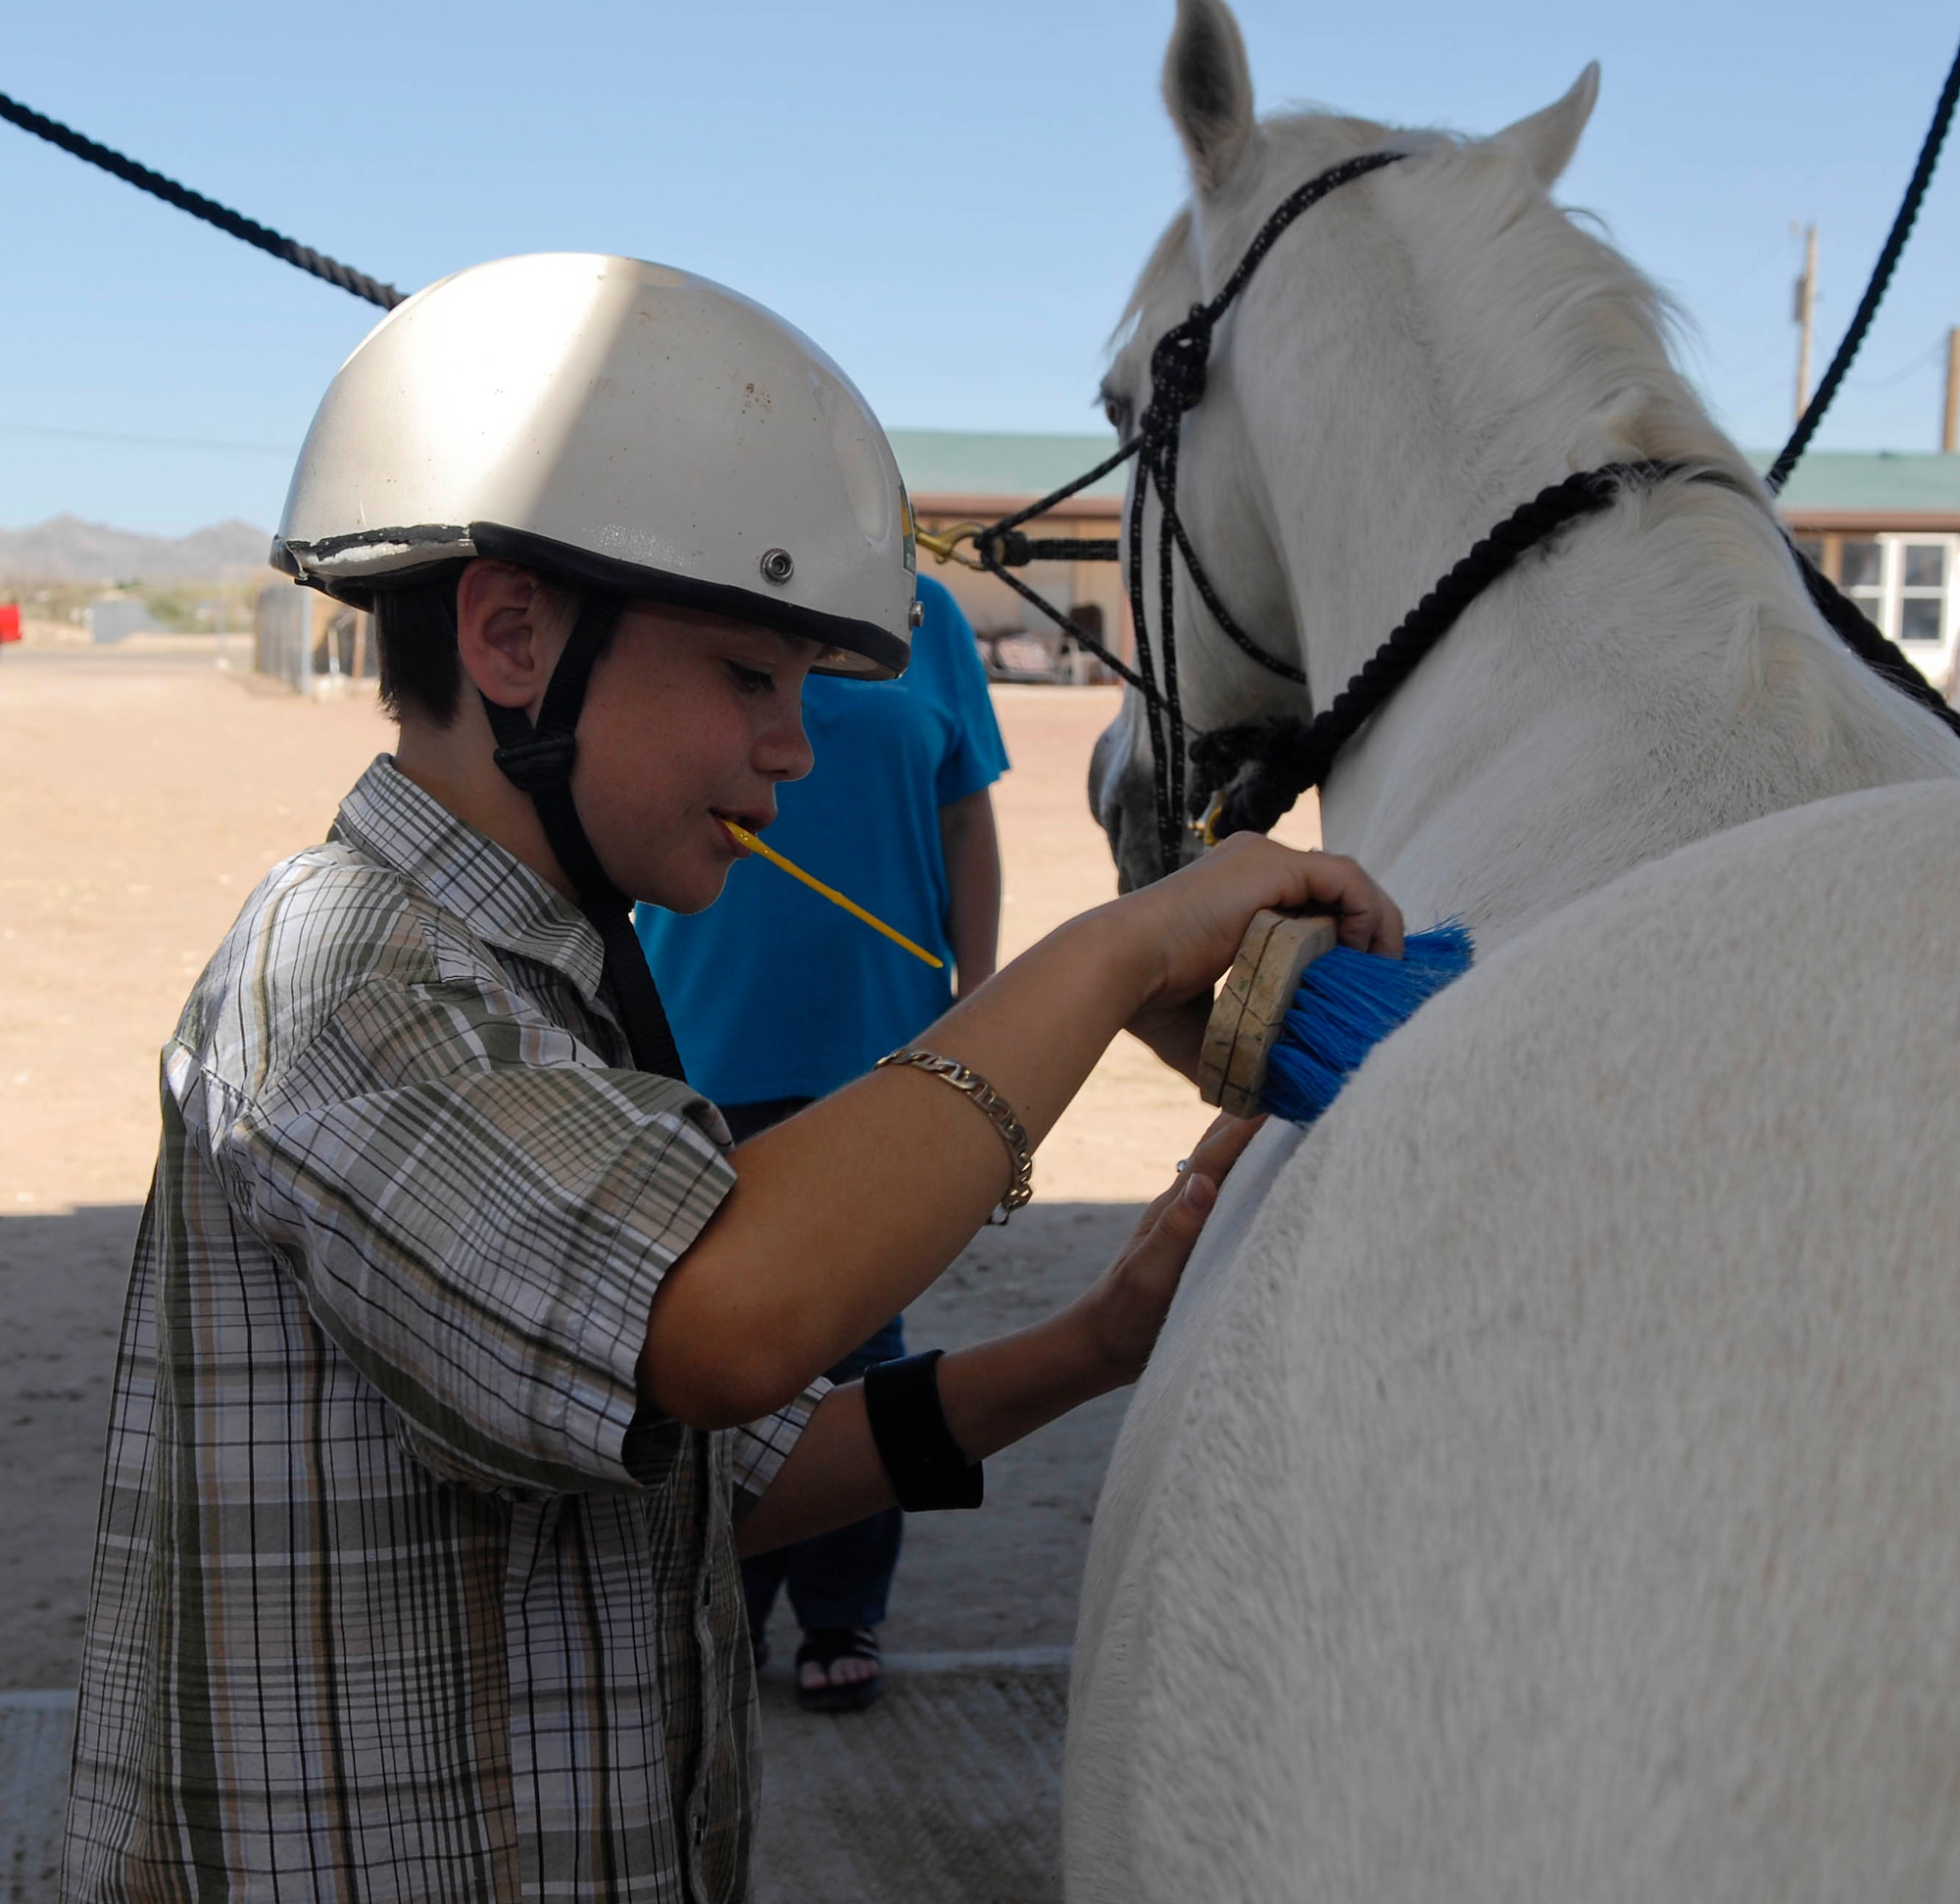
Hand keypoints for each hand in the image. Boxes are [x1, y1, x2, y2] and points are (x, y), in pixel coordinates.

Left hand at [1071, 1111, 1267, 1386]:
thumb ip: (1175, 1231)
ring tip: (1294, 1108)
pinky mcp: (1201, 1237)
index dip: (1250, 1123)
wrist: (1102, 1343)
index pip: (1217, 1153)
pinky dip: (1256, 1170)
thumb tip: (1202, 1180)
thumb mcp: (1150, 1276)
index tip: (1287, 1092)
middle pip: (1223, 1145)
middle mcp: (1186, 1203)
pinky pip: (1234, 1192)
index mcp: (1176, 1206)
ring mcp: (1194, 1218)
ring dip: (1256, 1135)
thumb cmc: (1125, 1314)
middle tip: (1298, 1082)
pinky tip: (1275, 1168)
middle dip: (1256, 1111)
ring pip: (1229, 1164)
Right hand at [1119, 836, 1403, 1076]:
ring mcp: (1264, 859)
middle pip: (1334, 892)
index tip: (1356, 991)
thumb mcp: (1204, 1025)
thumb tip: (1254, 1104)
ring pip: (1348, 883)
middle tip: (1380, 987)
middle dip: (1365, 936)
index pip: (1308, 905)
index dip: (1341, 943)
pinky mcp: (1276, 864)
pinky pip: (1348, 881)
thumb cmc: (1146, 999)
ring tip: (1383, 977)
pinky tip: (1369, 957)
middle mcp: (1253, 864)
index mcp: (1235, 892)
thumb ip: (1236, 1046)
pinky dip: (1370, 915)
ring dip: (1377, 927)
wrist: (1119, 966)